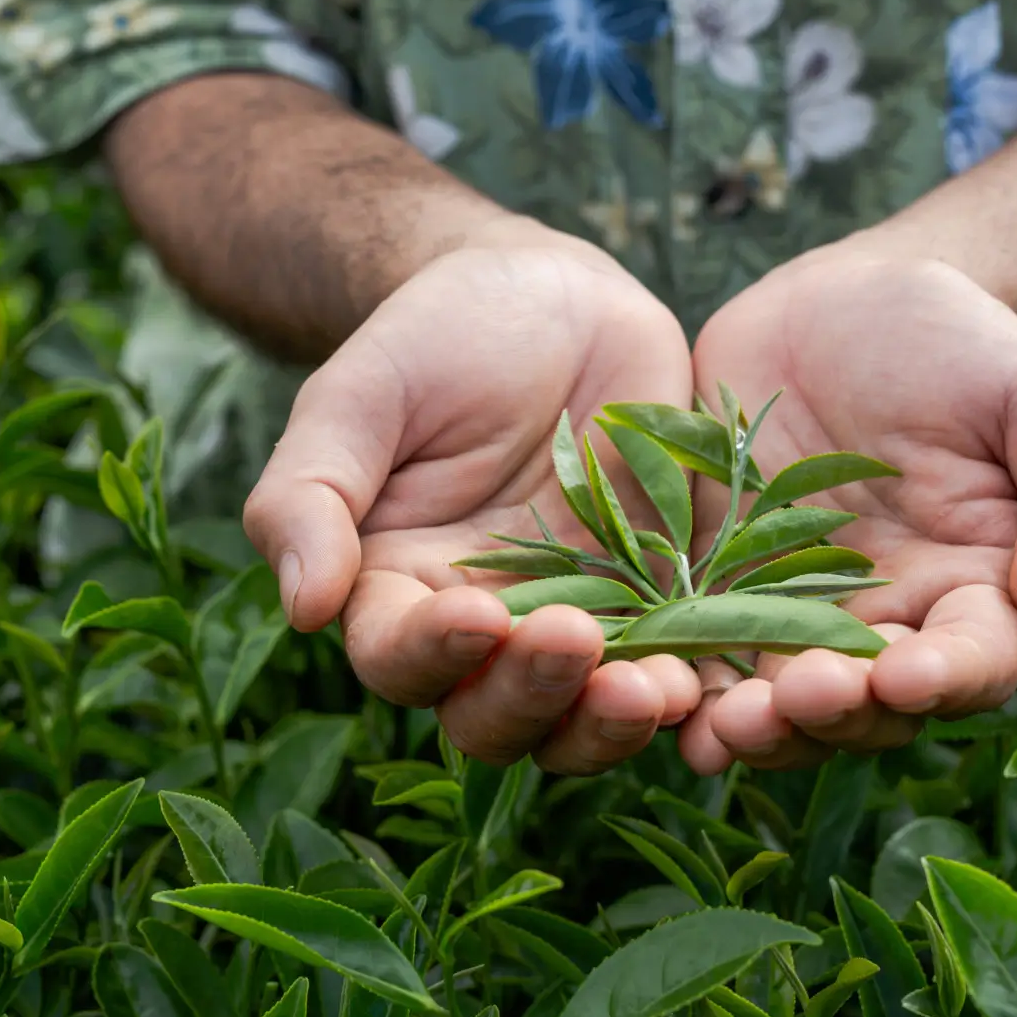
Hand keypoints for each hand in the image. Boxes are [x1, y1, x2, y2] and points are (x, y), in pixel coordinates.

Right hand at [243, 226, 701, 773]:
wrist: (549, 295)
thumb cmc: (433, 338)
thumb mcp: (357, 396)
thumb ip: (309, 493)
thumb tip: (302, 605)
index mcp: (394, 592)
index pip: (399, 658)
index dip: (433, 654)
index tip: (474, 614)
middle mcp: (482, 635)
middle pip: (493, 719)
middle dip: (533, 697)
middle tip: (575, 640)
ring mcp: (578, 626)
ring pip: (584, 720)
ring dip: (614, 722)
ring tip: (656, 687)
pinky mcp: (662, 604)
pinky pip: (678, 669)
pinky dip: (695, 688)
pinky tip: (713, 674)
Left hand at [677, 250, 1016, 773]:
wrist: (848, 302)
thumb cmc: (967, 348)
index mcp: (976, 597)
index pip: (972, 663)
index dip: (943, 680)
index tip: (907, 674)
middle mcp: (886, 626)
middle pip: (868, 707)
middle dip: (835, 712)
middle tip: (798, 696)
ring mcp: (791, 613)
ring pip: (778, 701)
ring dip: (754, 724)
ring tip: (725, 722)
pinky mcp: (709, 584)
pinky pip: (693, 649)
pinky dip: (675, 681)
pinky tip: (648, 689)